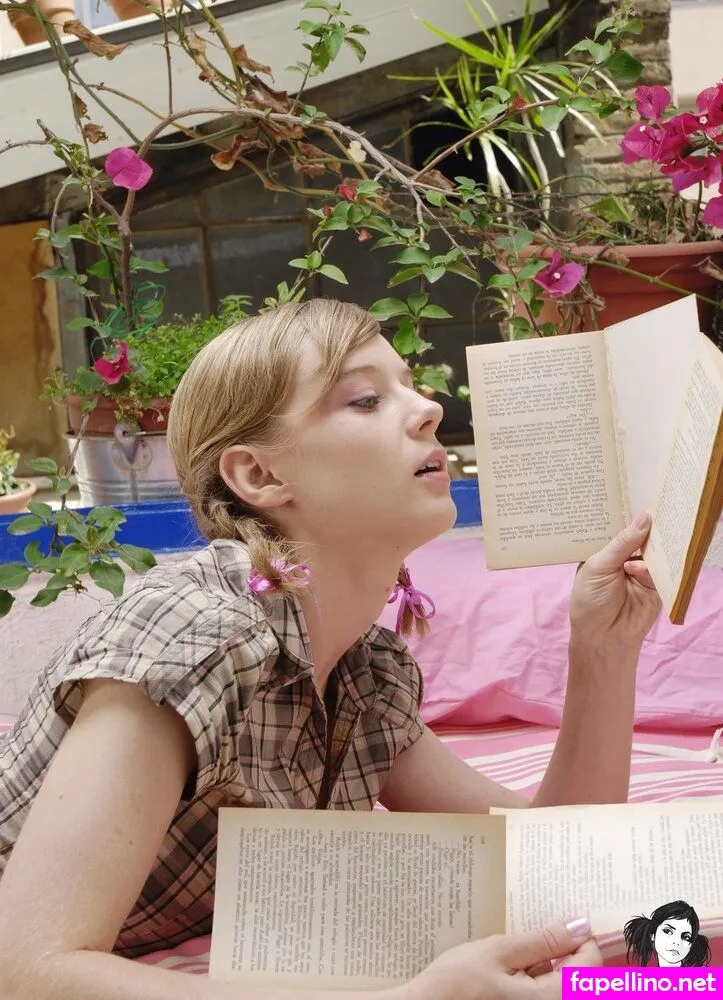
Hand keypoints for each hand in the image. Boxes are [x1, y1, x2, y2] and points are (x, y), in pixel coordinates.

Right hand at [404, 918, 601, 999]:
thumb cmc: (456, 984)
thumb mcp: (499, 951)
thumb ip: (543, 941)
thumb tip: (579, 925)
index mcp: (552, 999)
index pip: (590, 965)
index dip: (581, 937)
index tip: (564, 919)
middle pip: (582, 979)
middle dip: (568, 952)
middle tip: (543, 932)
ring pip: (565, 988)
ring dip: (555, 967)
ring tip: (525, 950)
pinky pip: (547, 994)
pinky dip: (541, 979)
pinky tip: (518, 970)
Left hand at [569, 512, 661, 648]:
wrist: (602, 638)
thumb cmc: (590, 601)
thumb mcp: (599, 566)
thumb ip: (623, 543)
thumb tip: (645, 517)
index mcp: (606, 551)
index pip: (620, 528)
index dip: (627, 515)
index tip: (636, 496)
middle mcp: (624, 558)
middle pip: (641, 537)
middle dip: (645, 527)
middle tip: (650, 513)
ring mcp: (642, 571)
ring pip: (653, 552)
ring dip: (649, 549)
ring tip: (640, 544)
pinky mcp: (656, 586)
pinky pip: (661, 571)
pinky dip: (650, 569)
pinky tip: (636, 570)